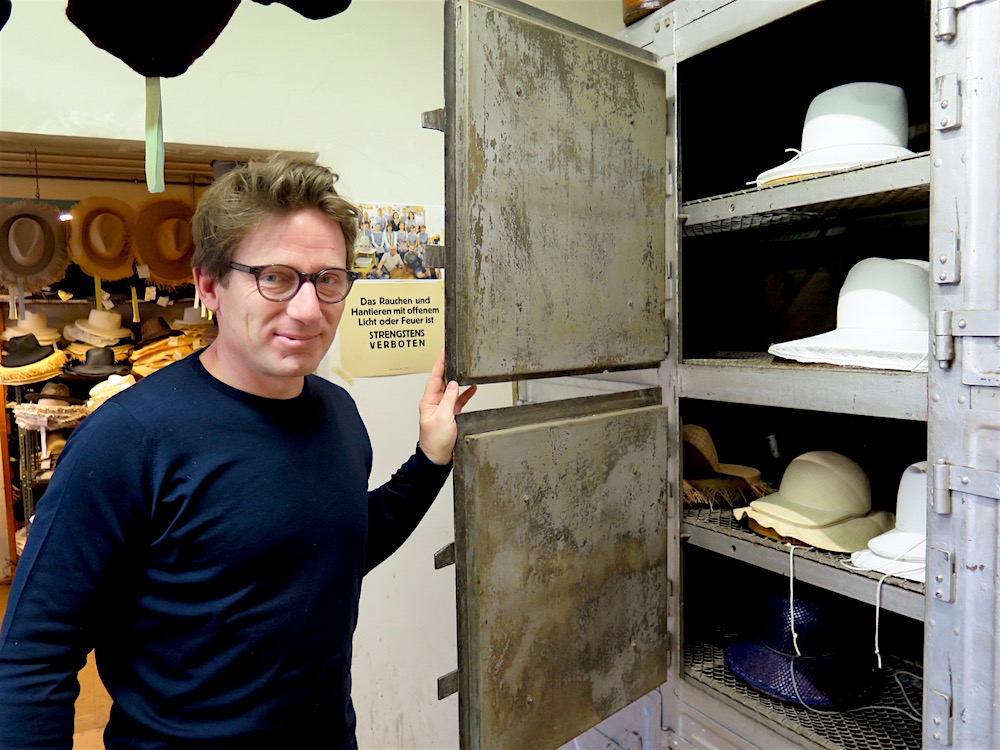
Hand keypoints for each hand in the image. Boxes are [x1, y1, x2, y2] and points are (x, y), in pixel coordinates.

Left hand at [418, 349, 476, 464]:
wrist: (438, 458)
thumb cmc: (435, 442)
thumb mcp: (443, 418)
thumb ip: (450, 399)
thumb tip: (454, 384)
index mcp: (428, 401)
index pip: (434, 377)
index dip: (440, 363)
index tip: (444, 351)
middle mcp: (435, 403)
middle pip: (443, 381)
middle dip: (449, 367)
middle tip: (454, 354)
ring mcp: (443, 409)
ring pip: (452, 390)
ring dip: (459, 380)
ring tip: (465, 368)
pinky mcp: (451, 415)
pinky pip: (459, 400)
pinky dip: (466, 394)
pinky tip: (473, 388)